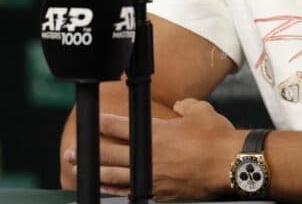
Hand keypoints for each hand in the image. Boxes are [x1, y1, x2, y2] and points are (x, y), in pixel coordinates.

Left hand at [62, 100, 243, 199]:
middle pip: (110, 155)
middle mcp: (149, 156)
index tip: (95, 121)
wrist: (230, 164)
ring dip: (95, 175)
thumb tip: (180, 106)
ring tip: (79, 174)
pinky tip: (106, 192)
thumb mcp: (201, 111)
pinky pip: (131, 194)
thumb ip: (186, 106)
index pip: (122, 127)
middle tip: (71, 152)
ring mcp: (153, 177)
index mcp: (157, 133)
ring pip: (115, 177)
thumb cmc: (217, 138)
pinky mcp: (161, 194)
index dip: (105, 124)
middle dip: (88, 153)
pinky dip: (116, 192)